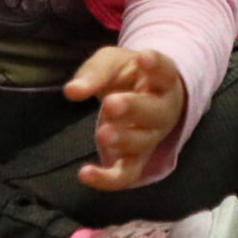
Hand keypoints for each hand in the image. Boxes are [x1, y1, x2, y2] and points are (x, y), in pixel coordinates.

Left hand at [64, 46, 187, 189]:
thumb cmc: (128, 75)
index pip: (165, 72)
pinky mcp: (136, 160)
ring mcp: (151, 138)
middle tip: (112, 103)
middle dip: (134, 109)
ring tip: (103, 133)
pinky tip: (85, 174)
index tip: (143, 58)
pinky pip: (126, 174)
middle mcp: (163, 111)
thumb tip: (72, 91)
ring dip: (123, 140)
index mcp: (162, 81)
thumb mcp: (112, 62)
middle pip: (156, 112)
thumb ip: (95, 73)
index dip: (156, 65)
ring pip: (143, 143)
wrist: (139, 97)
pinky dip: (108, 179)